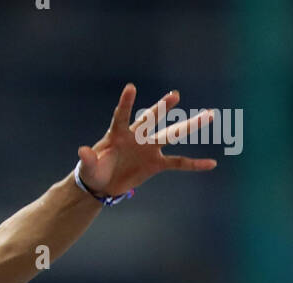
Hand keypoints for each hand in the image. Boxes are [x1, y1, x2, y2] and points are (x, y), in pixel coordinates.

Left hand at [77, 84, 216, 197]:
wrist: (102, 184)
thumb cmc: (93, 171)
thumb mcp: (88, 167)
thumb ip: (87, 159)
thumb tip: (81, 152)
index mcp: (118, 133)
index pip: (122, 115)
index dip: (126, 103)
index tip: (131, 87)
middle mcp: (137, 136)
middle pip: (151, 120)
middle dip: (162, 108)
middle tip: (174, 95)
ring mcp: (149, 148)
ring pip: (172, 135)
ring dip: (191, 126)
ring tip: (210, 115)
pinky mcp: (156, 164)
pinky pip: (179, 163)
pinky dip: (194, 164)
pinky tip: (211, 163)